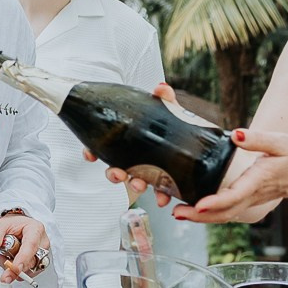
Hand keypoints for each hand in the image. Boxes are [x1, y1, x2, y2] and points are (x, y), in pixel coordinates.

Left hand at [0, 211, 49, 283]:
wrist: (19, 225)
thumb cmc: (13, 224)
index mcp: (35, 229)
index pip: (31, 246)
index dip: (23, 259)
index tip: (15, 268)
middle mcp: (42, 242)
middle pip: (31, 261)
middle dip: (12, 265)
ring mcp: (43, 254)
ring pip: (30, 270)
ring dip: (13, 268)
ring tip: (5, 256)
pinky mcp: (40, 263)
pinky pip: (29, 273)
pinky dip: (18, 270)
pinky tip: (12, 261)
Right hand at [92, 83, 206, 204]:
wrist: (198, 145)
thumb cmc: (176, 125)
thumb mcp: (168, 111)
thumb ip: (164, 100)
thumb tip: (161, 88)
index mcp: (129, 141)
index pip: (104, 147)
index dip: (92, 152)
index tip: (89, 155)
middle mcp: (135, 157)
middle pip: (116, 168)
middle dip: (114, 174)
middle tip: (119, 174)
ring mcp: (149, 170)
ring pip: (134, 180)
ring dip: (134, 184)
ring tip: (141, 185)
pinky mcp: (165, 181)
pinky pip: (158, 191)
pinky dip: (160, 196)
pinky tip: (164, 199)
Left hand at [171, 127, 287, 224]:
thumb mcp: (281, 142)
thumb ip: (258, 139)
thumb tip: (236, 134)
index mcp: (259, 180)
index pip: (236, 195)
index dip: (217, 202)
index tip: (200, 205)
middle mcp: (253, 195)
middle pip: (225, 212)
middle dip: (200, 216)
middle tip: (177, 213)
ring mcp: (250, 202)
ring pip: (224, 216)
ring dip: (201, 218)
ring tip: (178, 213)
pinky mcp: (247, 202)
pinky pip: (227, 212)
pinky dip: (209, 214)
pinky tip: (192, 209)